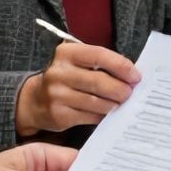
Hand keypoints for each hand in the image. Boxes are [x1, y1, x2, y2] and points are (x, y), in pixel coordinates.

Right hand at [15, 43, 139, 136]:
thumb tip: (131, 76)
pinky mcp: (59, 115)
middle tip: (131, 93)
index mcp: (66, 53)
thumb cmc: (65, 78)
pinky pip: (90, 117)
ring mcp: (57, 95)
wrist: (34, 100)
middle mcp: (59, 73)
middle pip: (99, 81)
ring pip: (96, 102)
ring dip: (114, 104)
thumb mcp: (77, 62)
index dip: (121, 66)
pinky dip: (103, 116)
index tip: (136, 76)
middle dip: (121, 89)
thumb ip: (100, 64)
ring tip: (121, 103)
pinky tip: (108, 113)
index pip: (99, 55)